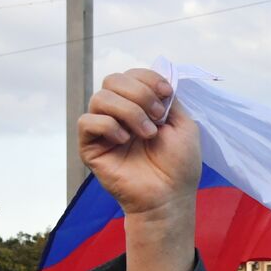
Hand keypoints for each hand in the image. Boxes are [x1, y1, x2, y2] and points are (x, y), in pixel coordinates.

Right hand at [78, 69, 200, 218]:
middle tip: (157, 118)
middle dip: (139, 93)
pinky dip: (108, 126)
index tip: (167, 95)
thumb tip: (155, 81)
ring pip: (100, 97)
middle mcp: (119, 113)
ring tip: (147, 134)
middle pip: (113, 79)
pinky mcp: (90, 146)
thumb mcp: (183, 125)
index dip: (148, 78)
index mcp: (140, 106)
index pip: (132, 74)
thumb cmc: (179, 166)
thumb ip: (169, 100)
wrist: (170, 196)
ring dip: (129, 111)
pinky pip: (87, 121)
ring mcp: (103, 129)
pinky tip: (125, 140)